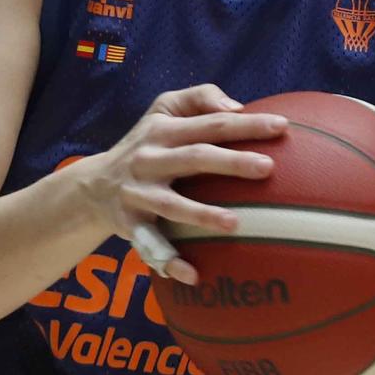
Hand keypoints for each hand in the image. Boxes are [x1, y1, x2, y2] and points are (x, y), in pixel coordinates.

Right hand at [70, 84, 285, 284]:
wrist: (92, 185)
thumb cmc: (148, 142)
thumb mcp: (164, 108)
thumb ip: (200, 98)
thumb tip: (237, 107)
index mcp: (163, 130)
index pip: (211, 124)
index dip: (246, 124)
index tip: (282, 127)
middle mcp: (150, 159)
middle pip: (195, 158)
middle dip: (231, 162)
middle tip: (268, 168)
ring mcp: (139, 194)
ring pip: (172, 205)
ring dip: (203, 215)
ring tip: (236, 223)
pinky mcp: (130, 224)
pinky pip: (150, 246)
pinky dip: (169, 261)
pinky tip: (194, 276)